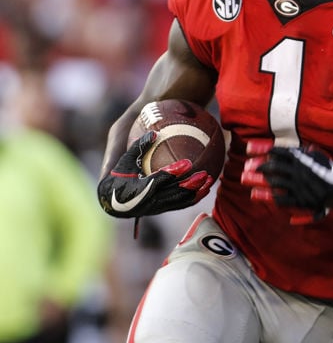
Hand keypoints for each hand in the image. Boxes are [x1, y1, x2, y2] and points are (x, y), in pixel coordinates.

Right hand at [98, 131, 214, 217]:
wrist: (112, 196)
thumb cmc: (118, 172)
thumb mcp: (123, 156)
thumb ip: (137, 146)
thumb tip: (154, 133)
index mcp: (134, 190)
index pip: (156, 182)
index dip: (172, 173)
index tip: (187, 163)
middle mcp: (145, 203)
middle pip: (171, 194)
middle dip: (189, 185)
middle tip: (204, 174)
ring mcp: (154, 208)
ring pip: (179, 202)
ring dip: (196, 193)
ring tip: (210, 180)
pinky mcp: (161, 209)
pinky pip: (180, 205)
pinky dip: (194, 197)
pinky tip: (206, 187)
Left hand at [243, 141, 332, 221]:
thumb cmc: (329, 170)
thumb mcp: (318, 156)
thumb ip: (304, 152)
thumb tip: (295, 148)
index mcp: (303, 160)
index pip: (281, 152)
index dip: (266, 150)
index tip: (253, 149)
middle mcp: (299, 172)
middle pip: (275, 168)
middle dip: (260, 167)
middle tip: (250, 167)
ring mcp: (299, 187)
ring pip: (276, 184)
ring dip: (262, 182)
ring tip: (249, 182)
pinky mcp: (301, 200)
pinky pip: (283, 200)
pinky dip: (273, 197)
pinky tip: (263, 195)